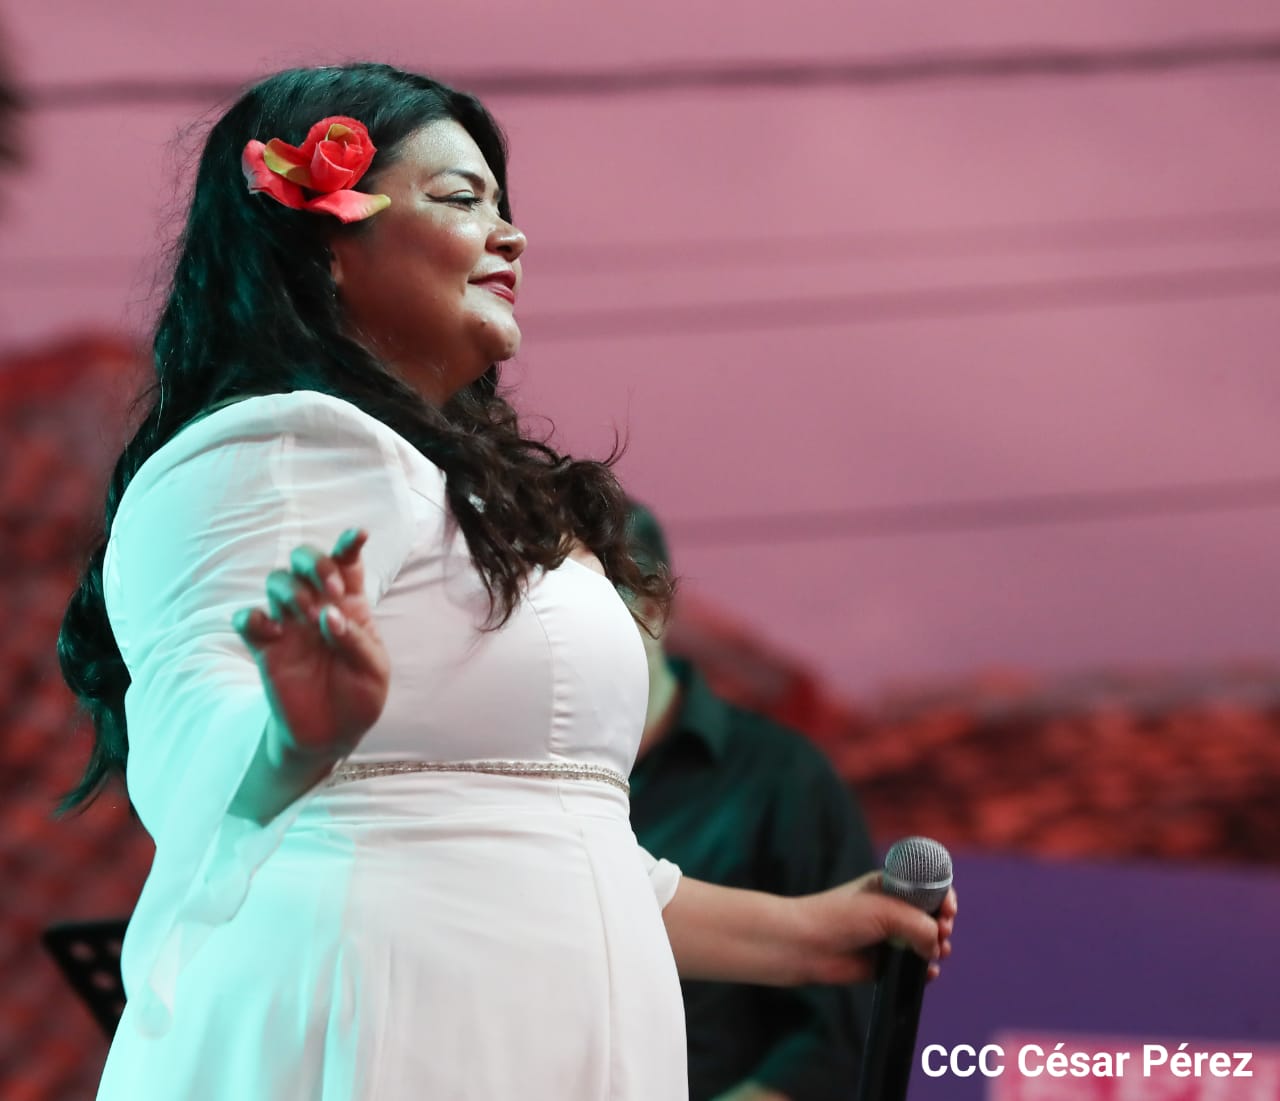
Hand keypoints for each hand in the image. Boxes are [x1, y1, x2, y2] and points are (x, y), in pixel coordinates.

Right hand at [232, 528, 389, 758]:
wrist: (332, 734)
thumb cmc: (359, 695)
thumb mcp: (373, 670)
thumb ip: (355, 640)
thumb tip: (328, 617)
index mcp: (350, 604)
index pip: (347, 562)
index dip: (350, 543)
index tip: (360, 535)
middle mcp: (317, 606)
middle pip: (304, 559)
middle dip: (315, 562)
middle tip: (332, 592)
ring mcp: (289, 624)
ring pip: (276, 581)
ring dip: (292, 591)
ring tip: (310, 617)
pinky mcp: (265, 647)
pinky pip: (247, 619)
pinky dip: (254, 617)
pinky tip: (273, 632)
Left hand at [799, 873, 956, 984]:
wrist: (806, 945)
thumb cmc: (840, 917)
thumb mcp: (886, 911)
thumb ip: (919, 925)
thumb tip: (936, 946)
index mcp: (891, 886)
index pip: (928, 887)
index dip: (943, 897)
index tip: (948, 909)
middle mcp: (892, 910)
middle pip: (932, 915)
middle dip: (944, 924)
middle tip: (943, 930)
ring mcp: (888, 937)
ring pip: (926, 942)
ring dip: (939, 947)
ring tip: (938, 952)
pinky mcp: (883, 963)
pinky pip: (913, 967)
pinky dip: (925, 971)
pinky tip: (928, 973)